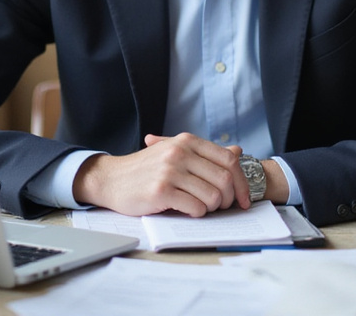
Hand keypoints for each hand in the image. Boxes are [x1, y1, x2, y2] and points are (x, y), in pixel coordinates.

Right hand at [72, 132, 249, 216]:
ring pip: (212, 196)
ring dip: (212, 208)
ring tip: (202, 208)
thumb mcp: (175, 152)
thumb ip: (205, 153)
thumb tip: (237, 150)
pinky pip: (195, 207)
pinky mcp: (161, 191)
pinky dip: (198, 214)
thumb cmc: (146, 168)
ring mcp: (170, 171)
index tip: (243, 198)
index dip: (241, 181)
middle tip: (223, 208)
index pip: (228, 159)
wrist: (112, 179)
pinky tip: (188, 210)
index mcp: (186, 141)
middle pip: (224, 179)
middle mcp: (180, 152)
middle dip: (229, 199)